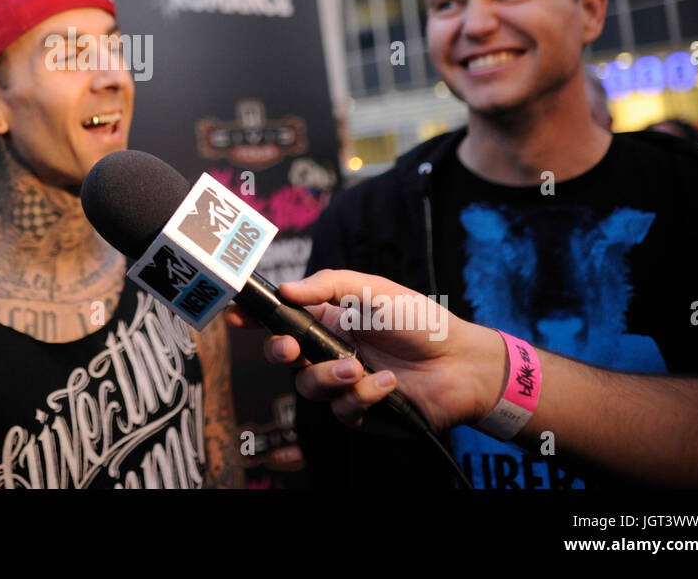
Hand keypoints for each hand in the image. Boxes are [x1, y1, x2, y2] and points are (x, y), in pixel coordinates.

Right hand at [227, 269, 505, 432]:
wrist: (462, 364)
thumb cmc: (420, 321)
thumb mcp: (373, 289)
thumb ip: (327, 285)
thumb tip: (285, 290)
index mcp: (328, 318)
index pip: (281, 317)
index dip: (255, 317)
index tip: (235, 315)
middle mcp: (330, 351)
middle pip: (283, 356)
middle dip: (279, 351)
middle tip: (290, 348)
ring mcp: (343, 382)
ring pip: (307, 386)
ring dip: (328, 377)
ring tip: (358, 368)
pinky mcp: (360, 412)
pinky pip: (340, 410)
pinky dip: (362, 396)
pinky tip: (387, 384)